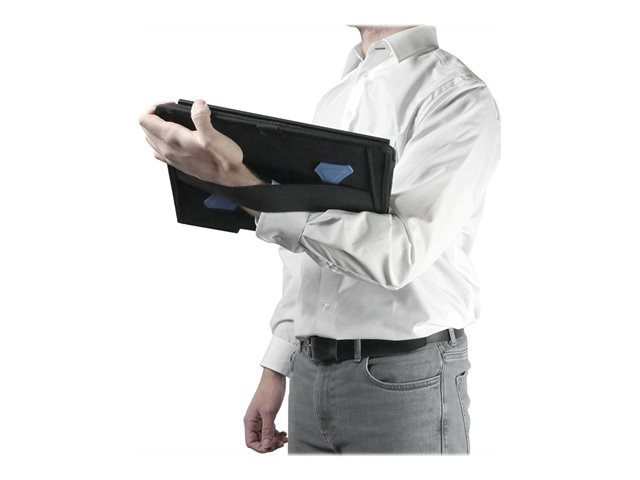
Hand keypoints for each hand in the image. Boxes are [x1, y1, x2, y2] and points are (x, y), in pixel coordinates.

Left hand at [138, 99, 260, 186]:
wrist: (230, 178)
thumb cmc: (223, 160)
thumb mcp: (213, 135)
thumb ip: (202, 118)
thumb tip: (197, 105)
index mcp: (172, 139)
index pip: (145, 120)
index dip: (153, 108)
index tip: (168, 105)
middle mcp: (168, 149)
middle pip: (146, 128)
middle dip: (155, 116)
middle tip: (171, 111)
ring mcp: (171, 158)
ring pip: (151, 140)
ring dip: (156, 128)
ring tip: (171, 122)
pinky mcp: (178, 163)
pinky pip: (160, 151)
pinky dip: (162, 141)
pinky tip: (174, 138)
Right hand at [244, 368, 287, 452]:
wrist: (275, 378)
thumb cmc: (269, 392)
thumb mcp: (269, 413)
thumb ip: (267, 431)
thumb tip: (266, 446)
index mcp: (249, 421)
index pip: (250, 442)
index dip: (260, 447)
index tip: (272, 447)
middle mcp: (253, 422)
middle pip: (259, 441)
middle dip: (270, 444)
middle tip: (281, 443)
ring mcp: (260, 419)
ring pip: (266, 436)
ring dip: (275, 439)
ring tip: (285, 439)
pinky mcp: (267, 416)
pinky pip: (270, 430)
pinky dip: (277, 433)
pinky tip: (284, 433)